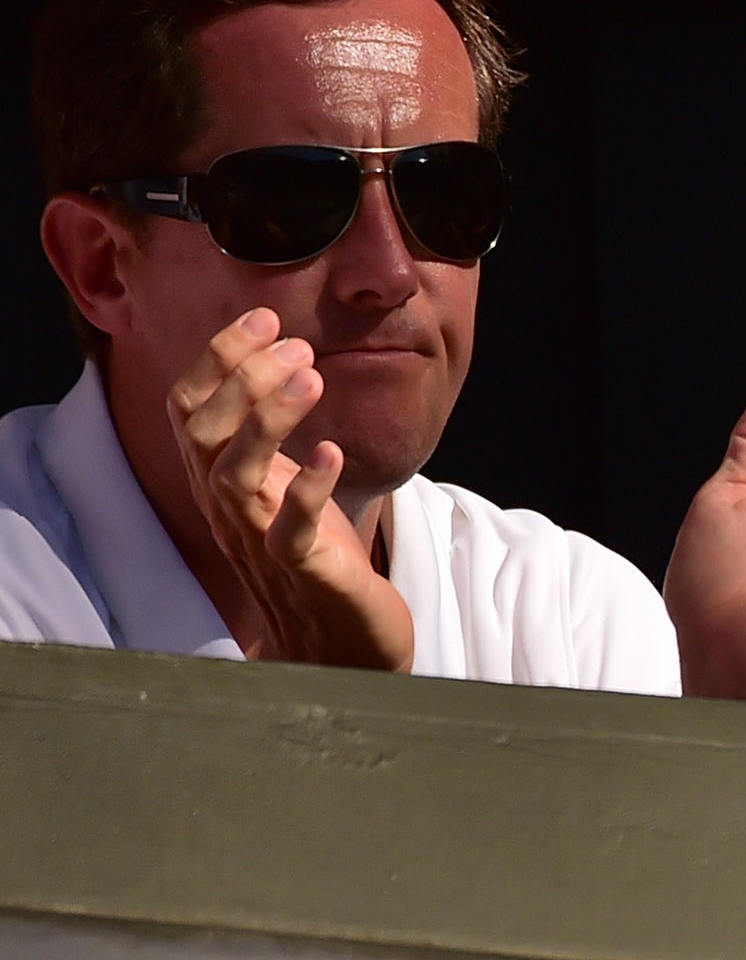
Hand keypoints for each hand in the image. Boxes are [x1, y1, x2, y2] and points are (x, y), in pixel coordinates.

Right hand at [167, 308, 413, 670]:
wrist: (341, 643)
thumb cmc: (317, 556)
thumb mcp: (286, 482)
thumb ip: (272, 431)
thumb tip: (282, 353)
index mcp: (222, 481)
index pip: (191, 409)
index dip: (219, 356)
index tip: (265, 315)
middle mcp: (229, 509)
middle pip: (203, 433)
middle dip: (243, 377)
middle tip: (298, 345)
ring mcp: (260, 542)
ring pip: (235, 475)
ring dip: (270, 418)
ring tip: (314, 375)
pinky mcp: (304, 572)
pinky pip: (292, 529)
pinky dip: (309, 487)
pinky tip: (333, 451)